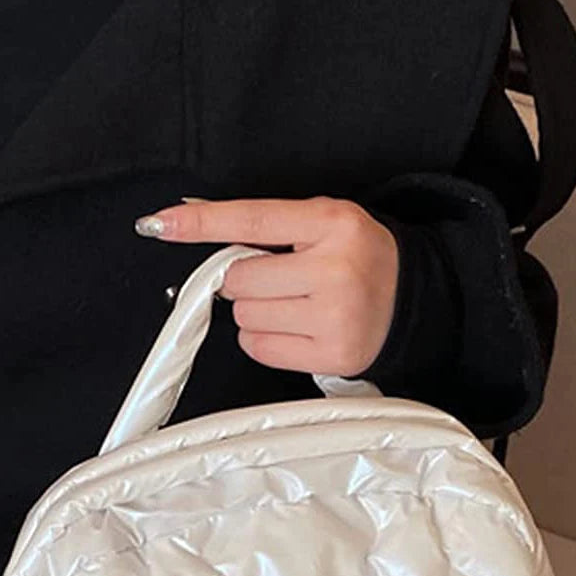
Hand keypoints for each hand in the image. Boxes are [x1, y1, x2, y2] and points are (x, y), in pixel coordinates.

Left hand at [134, 197, 398, 376]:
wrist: (414, 299)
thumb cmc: (359, 258)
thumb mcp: (325, 222)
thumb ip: (270, 225)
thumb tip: (195, 221)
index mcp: (332, 223)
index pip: (252, 221)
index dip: (202, 223)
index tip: (161, 224)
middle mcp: (334, 270)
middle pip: (241, 280)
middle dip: (248, 282)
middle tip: (281, 280)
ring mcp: (334, 317)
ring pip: (246, 318)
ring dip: (257, 313)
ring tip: (295, 305)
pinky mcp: (332, 355)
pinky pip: (261, 349)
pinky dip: (267, 340)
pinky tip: (297, 329)